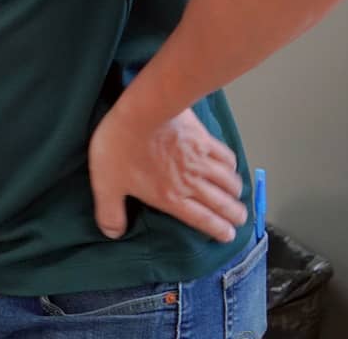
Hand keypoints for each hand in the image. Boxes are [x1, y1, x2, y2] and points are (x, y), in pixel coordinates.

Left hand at [88, 104, 246, 242]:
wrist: (140, 111)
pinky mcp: (203, 138)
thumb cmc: (121, 146)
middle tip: (241, 219)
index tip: (230, 235)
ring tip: (238, 196)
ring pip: (227, 181)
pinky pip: (225, 156)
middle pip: (221, 203)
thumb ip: (110, 212)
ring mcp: (200, 160)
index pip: (202, 219)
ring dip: (236, 192)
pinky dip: (232, 165)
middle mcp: (191, 182)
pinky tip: (231, 166)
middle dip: (234, 214)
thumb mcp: (106, 184)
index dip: (219, 230)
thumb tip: (113, 233)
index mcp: (170, 197)